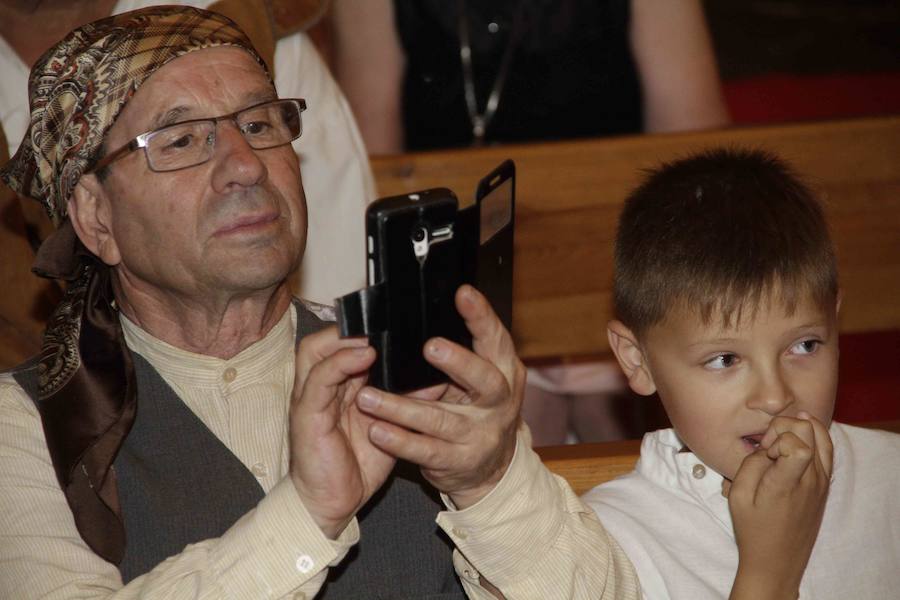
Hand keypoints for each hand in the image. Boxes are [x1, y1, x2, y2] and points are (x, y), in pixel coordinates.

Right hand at [288, 326, 395, 537]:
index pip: (340, 344)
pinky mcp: (307, 416)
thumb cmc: (357, 463)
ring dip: (345, 339)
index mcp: (336, 386)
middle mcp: (319, 387)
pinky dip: (340, 363)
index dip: (361, 328)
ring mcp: (309, 399)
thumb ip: (405, 399)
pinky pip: (319, 380)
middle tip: (382, 318)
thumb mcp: (389, 425)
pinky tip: (363, 356)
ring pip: (316, 351)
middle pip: (324, 339)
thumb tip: (438, 378)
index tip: (393, 319)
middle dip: (351, 325)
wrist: (331, 504)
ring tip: (374, 333)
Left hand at [355, 285, 524, 508]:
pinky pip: (425, 450)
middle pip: (485, 380)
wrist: (492, 468)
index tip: (462, 294)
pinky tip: (376, 430)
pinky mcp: (459, 461)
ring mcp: (480, 435)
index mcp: (505, 372)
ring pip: (440, 420)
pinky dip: (399, 441)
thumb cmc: (477, 409)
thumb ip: (466, 348)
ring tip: (368, 397)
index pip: (496, 339)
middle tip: (430, 347)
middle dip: (459, 363)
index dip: (482, 316)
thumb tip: (430, 309)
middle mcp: (499, 403)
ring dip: (402, 408)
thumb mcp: (480, 377)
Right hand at [725, 413, 832, 599]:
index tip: (764, 451)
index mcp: (787, 484)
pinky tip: (799, 435)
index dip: (777, 436)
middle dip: (784, 426)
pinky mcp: (825, 485)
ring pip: (822, 435)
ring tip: (781, 438)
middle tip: (768, 445)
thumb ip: (751, 464)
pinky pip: (827, 450)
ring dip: (799, 428)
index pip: (798, 443)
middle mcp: (811, 481)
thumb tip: (766, 447)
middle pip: (809, 430)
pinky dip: (814, 436)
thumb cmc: (753, 530)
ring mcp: (822, 483)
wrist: (776, 560)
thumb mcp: (737, 496)